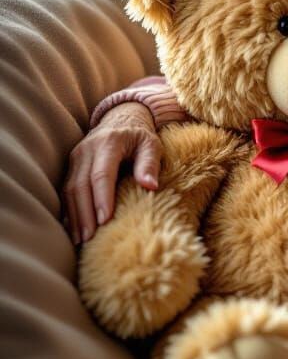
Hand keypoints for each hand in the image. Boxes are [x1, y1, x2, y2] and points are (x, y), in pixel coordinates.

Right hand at [63, 102, 161, 243]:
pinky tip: (73, 228)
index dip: (102, 198)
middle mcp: (87, 150)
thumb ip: (150, 163)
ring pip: (70, 190)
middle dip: (85, 213)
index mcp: (109, 143)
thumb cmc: (140, 136)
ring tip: (80, 239)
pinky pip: (66, 190)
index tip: (105, 220)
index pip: (102, 174)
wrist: (121, 119)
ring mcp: (76, 158)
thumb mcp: (151, 144)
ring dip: (74, 215)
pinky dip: (69, 210)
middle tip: (90, 237)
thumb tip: (150, 186)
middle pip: (81, 185)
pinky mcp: (71, 166)